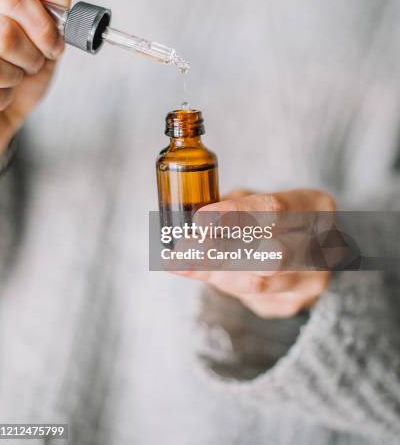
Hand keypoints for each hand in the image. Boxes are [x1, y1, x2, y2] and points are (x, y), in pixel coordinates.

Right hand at [0, 0, 71, 158]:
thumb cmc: (18, 83)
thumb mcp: (43, 48)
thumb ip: (52, 16)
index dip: (43, 26)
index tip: (54, 47)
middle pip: (7, 33)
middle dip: (31, 58)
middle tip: (29, 67)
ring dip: (14, 80)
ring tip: (10, 82)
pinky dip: (2, 100)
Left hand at [173, 188, 334, 317]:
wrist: (302, 248)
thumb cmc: (270, 216)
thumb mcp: (254, 199)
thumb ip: (229, 207)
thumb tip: (189, 223)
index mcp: (315, 206)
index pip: (275, 210)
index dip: (235, 215)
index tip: (200, 220)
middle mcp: (322, 246)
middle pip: (270, 256)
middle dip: (220, 253)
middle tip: (184, 249)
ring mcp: (311, 281)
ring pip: (257, 284)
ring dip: (213, 273)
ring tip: (180, 262)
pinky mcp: (293, 304)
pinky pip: (249, 297)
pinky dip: (222, 283)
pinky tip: (207, 270)